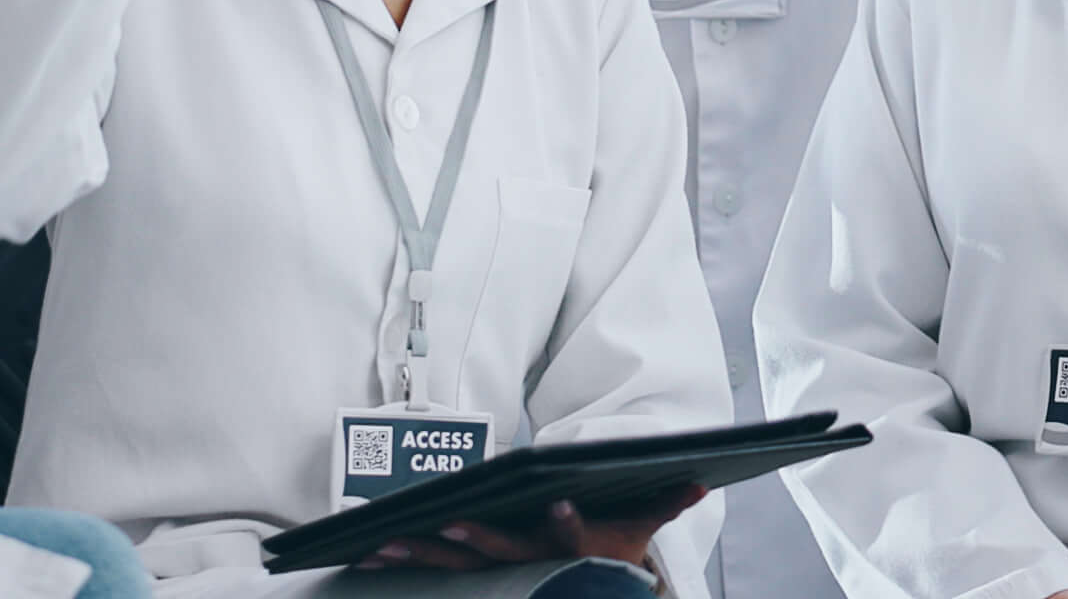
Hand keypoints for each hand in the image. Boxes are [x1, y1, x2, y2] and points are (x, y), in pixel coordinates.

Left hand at [356, 480, 702, 573]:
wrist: (588, 592)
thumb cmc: (610, 553)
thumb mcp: (641, 528)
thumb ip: (665, 501)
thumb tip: (699, 480)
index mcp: (573, 551)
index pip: (573, 539)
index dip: (566, 526)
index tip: (559, 505)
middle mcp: (531, 566)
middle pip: (500, 554)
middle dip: (474, 538)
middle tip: (448, 522)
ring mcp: (496, 576)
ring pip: (456, 566)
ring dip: (420, 554)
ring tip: (383, 542)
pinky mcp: (470, 576)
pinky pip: (432, 570)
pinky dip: (402, 561)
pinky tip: (368, 551)